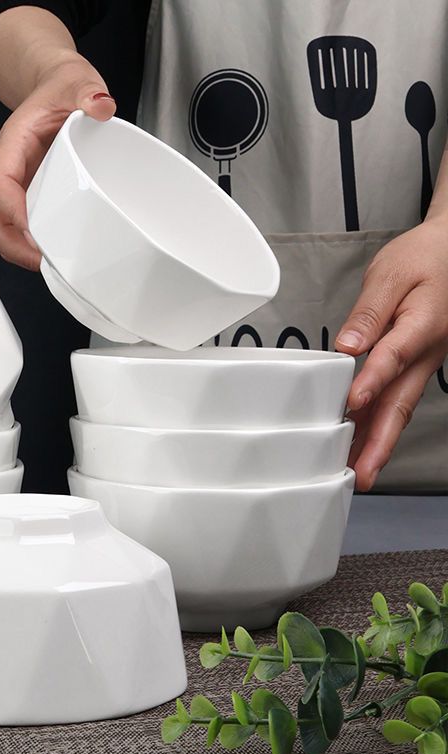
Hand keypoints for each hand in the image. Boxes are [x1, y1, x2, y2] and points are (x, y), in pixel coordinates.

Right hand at [0, 55, 115, 269]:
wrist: (58, 88)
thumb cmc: (61, 89)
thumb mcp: (77, 81)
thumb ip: (87, 91)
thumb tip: (100, 106)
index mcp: (13, 144)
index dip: (13, 211)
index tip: (34, 230)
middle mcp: (11, 170)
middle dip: (14, 245)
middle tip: (44, 260)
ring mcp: (21, 188)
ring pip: (4, 230)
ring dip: (22, 252)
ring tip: (51, 264)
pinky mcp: (33, 197)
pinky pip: (23, 229)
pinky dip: (33, 246)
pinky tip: (56, 253)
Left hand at [335, 219, 447, 490]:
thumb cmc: (424, 259)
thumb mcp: (392, 274)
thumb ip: (369, 312)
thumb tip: (347, 346)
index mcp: (421, 325)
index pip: (393, 357)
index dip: (372, 380)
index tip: (352, 402)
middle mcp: (426, 353)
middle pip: (401, 403)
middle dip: (380, 442)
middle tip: (362, 474)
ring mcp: (424, 363)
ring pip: (400, 408)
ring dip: (379, 442)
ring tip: (358, 472)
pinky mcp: (416, 365)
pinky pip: (398, 399)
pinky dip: (380, 423)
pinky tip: (361, 442)